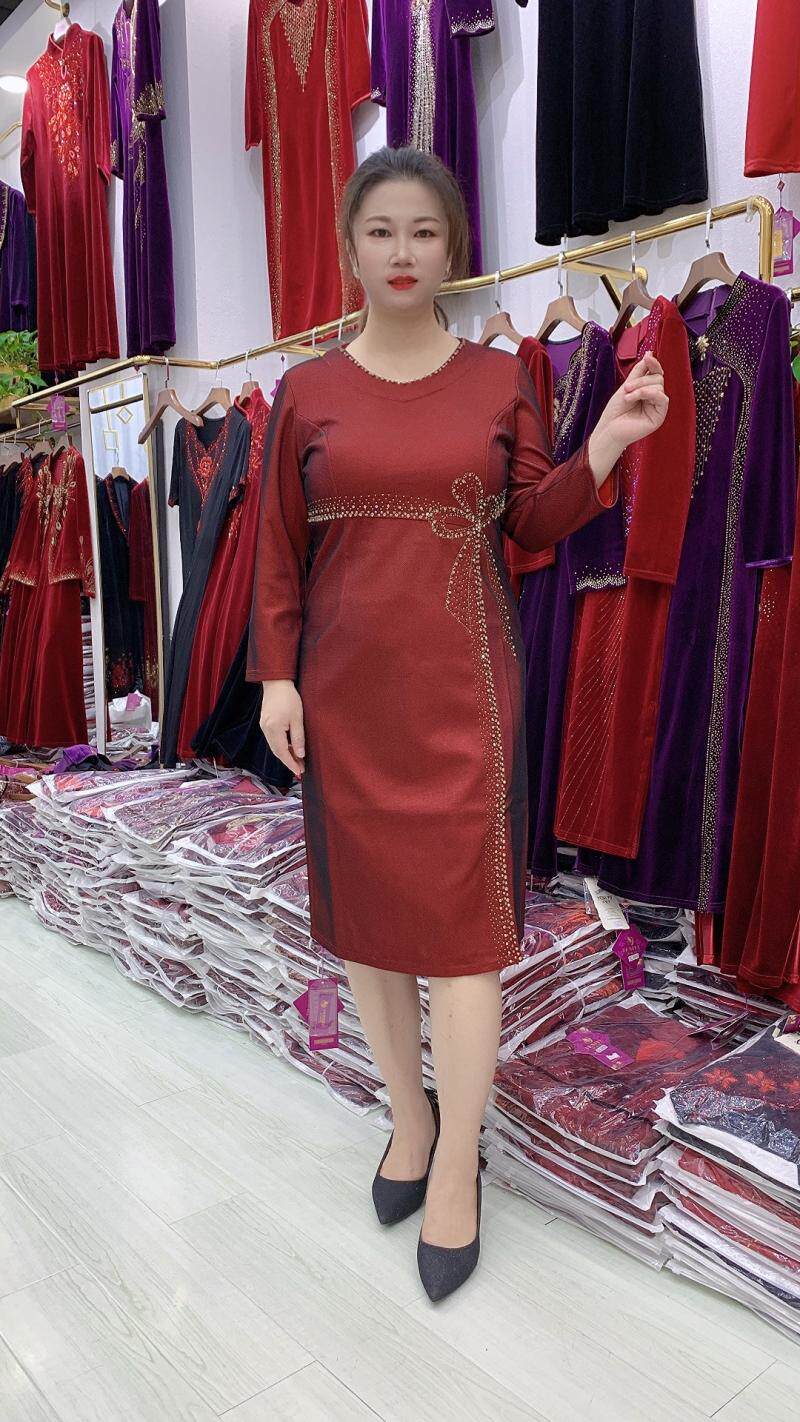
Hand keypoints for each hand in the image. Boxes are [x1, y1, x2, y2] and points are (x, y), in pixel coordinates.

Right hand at [260, 680, 305, 777]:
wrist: (276, 682)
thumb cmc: (289, 697)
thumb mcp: (297, 718)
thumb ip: (298, 738)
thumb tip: (300, 755)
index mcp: (274, 729)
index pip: (282, 752)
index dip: (291, 764)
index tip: (299, 772)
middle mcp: (266, 729)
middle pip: (277, 751)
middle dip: (288, 761)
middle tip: (300, 769)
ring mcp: (264, 726)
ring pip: (274, 746)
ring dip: (285, 754)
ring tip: (298, 760)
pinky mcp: (265, 722)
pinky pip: (273, 739)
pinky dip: (281, 746)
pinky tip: (290, 747)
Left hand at [588, 352, 668, 478]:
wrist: (609, 429)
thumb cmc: (615, 410)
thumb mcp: (627, 386)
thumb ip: (639, 371)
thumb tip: (650, 354)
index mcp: (648, 390)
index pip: (656, 373)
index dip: (654, 364)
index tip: (647, 358)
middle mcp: (655, 398)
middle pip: (658, 378)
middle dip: (641, 380)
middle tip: (626, 388)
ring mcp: (658, 407)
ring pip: (659, 386)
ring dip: (640, 388)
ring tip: (627, 397)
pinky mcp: (660, 416)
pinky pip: (662, 398)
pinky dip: (647, 394)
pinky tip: (634, 398)